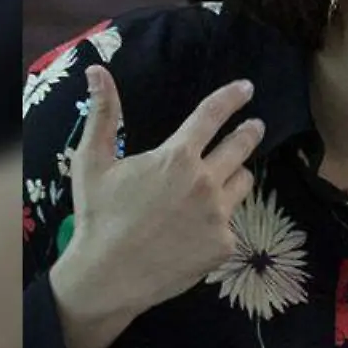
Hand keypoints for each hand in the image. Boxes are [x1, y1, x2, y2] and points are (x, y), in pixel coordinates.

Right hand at [48, 66, 260, 347]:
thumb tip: (97, 70)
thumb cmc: (99, 216)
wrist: (108, 277)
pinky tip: (199, 228)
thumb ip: (104, 114)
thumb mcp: (92, 162)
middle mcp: (206, 181)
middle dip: (249, 132)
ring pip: (242, 182)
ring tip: (221, 180)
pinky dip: (219, 219)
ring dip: (235, 176)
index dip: (232, 98)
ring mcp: (218, 215)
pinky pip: (231, 222)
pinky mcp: (224, 244)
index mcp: (177, 157)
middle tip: (255, 126)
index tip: (247, 88)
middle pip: (241, 146)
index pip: (212, 116)